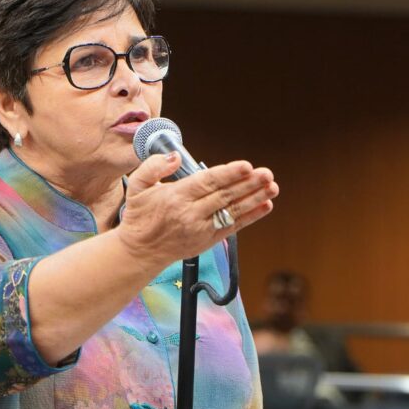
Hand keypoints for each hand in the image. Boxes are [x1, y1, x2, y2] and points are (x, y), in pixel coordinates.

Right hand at [116, 152, 278, 270]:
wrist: (139, 251)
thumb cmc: (139, 217)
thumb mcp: (137, 186)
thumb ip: (153, 167)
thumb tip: (174, 157)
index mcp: (175, 197)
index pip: (207, 183)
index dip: (229, 174)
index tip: (246, 166)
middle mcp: (190, 214)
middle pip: (224, 196)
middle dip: (248, 184)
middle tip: (266, 174)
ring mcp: (201, 229)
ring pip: (232, 211)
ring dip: (254, 198)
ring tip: (272, 187)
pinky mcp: (208, 240)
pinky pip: (233, 227)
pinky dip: (251, 216)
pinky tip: (265, 205)